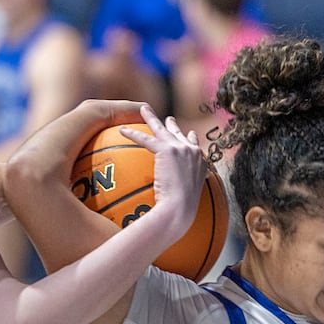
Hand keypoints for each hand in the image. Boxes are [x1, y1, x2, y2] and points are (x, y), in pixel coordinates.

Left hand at [120, 106, 206, 236]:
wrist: (180, 210)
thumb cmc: (182, 213)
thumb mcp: (188, 200)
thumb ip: (184, 193)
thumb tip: (175, 204)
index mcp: (200, 163)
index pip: (195, 147)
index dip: (191, 139)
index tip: (190, 134)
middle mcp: (194, 152)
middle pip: (179, 133)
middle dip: (172, 124)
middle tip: (168, 117)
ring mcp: (181, 149)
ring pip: (162, 129)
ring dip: (151, 118)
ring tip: (142, 109)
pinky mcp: (167, 150)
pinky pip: (146, 139)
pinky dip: (133, 134)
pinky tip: (122, 130)